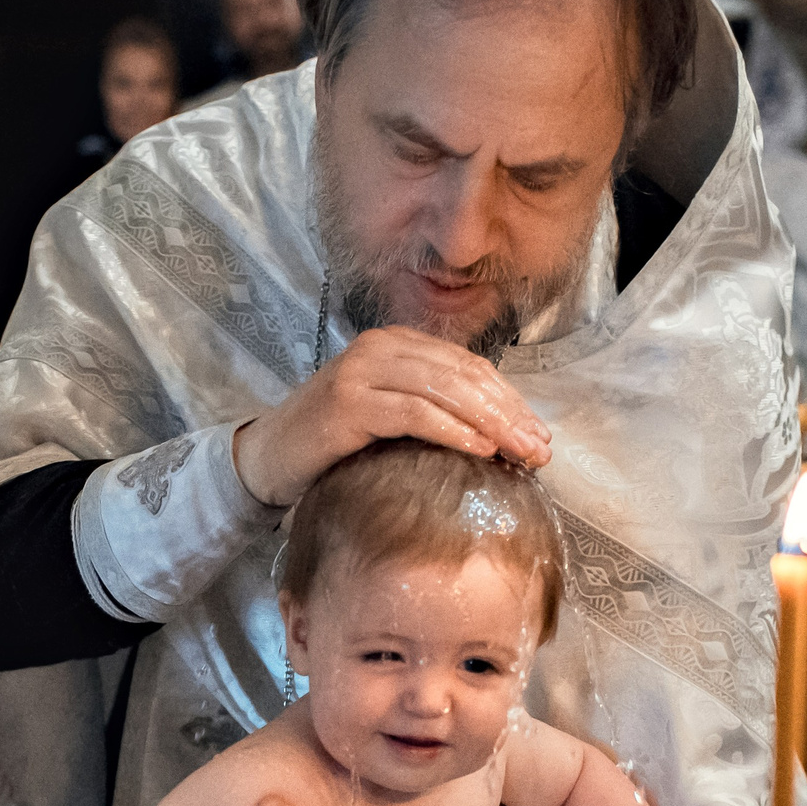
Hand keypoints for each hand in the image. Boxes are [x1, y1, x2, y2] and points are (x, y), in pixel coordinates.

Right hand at [229, 326, 552, 508]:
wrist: (266, 460)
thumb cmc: (330, 447)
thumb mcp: (388, 420)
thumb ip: (431, 411)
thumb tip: (499, 435)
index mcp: (397, 345)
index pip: (468, 367)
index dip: (509, 400)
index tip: (539, 436)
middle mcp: (381, 348)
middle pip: (463, 375)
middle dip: (509, 413)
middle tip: (540, 450)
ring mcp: (363, 371)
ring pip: (445, 390)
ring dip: (491, 423)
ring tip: (521, 453)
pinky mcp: (348, 402)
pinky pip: (415, 412)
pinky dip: (453, 430)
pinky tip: (480, 450)